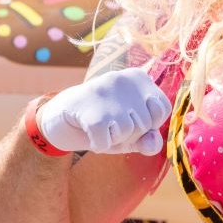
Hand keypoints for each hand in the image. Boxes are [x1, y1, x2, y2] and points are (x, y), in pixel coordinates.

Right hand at [36, 67, 170, 154]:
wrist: (60, 115)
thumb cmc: (103, 121)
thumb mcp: (130, 131)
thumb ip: (148, 140)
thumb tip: (153, 143)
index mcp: (138, 77)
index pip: (162, 108)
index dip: (149, 122)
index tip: (130, 117)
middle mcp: (124, 79)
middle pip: (146, 124)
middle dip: (130, 133)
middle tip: (110, 122)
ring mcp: (106, 94)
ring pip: (129, 133)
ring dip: (114, 139)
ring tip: (100, 125)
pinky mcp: (91, 112)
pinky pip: (107, 143)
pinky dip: (98, 145)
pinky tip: (89, 133)